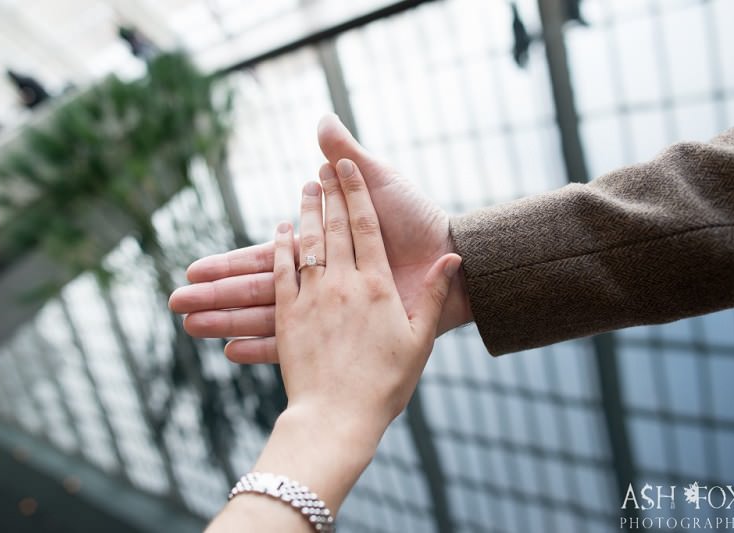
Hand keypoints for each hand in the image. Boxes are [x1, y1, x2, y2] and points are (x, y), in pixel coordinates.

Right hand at [169, 115, 471, 362]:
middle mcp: (319, 283)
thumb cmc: (416, 220)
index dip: (229, 263)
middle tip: (175, 303)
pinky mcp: (347, 331)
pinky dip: (267, 348)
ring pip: (271, 318)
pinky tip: (232, 354)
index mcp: (321, 252)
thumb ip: (348, 156)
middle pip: (258, 290)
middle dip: (217, 296)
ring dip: (230, 323)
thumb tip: (320, 120)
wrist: (450, 256)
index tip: (193, 269)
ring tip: (191, 329)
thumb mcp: (378, 185)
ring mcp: (331, 309)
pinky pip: (303, 342)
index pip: (265, 259)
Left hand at [206, 159, 459, 531]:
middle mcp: (343, 285)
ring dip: (305, 213)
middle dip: (330, 194)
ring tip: (304, 189)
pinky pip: (282, 272)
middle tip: (324, 170)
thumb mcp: (419, 341)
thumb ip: (434, 295)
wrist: (339, 418)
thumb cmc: (385, 385)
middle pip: (334, 228)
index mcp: (377, 288)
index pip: (366, 227)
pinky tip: (280, 231)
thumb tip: (453, 258)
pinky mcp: (290, 316)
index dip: (357, 193)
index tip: (349, 168)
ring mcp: (313, 299)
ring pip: (307, 244)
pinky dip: (280, 248)